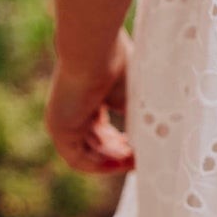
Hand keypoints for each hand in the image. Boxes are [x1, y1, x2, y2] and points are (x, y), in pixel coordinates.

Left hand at [45, 32, 134, 174]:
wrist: (94, 52)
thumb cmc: (117, 66)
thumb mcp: (133, 97)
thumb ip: (138, 119)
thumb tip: (158, 140)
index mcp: (87, 99)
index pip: (100, 129)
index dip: (121, 142)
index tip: (141, 147)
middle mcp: (72, 111)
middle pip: (95, 143)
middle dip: (119, 154)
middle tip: (141, 158)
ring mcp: (63, 121)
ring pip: (88, 153)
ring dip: (113, 161)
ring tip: (136, 161)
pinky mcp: (59, 129)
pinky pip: (78, 159)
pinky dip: (100, 165)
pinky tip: (122, 162)